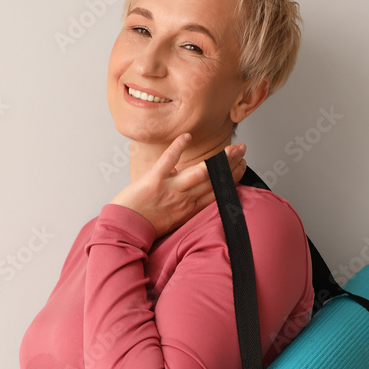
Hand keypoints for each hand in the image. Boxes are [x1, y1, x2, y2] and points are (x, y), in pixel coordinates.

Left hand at [109, 134, 247, 238]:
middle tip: (243, 150)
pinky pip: (168, 161)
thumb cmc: (145, 226)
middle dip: (231, 164)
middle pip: (214, 180)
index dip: (233, 178)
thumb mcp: (172, 218)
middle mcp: (184, 200)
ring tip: (231, 147)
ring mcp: (170, 189)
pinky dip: (177, 148)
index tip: (242, 165)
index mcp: (189, 209)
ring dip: (218, 159)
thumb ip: (183, 201)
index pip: (218, 192)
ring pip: (200, 172)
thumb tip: (187, 180)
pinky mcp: (153, 181)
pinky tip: (187, 136)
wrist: (124, 231)